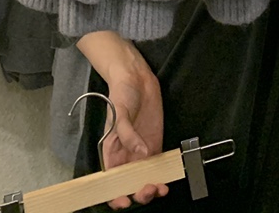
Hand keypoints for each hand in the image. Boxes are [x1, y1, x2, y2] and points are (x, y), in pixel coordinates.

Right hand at [76, 31, 167, 208]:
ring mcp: (141, 152)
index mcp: (112, 152)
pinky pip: (158, 166)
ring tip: (160, 187)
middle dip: (138, 192)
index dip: (115, 195)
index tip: (124, 200)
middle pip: (130, 184)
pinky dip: (163, 176)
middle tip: (148, 189)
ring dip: (152, 188)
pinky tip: (168, 179)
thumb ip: (128, 134)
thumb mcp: (119, 112)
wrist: (136, 78)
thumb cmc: (121, 94)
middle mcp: (126, 156)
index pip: (110, 181)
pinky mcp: (154, 145)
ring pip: (145, 179)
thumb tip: (140, 153)